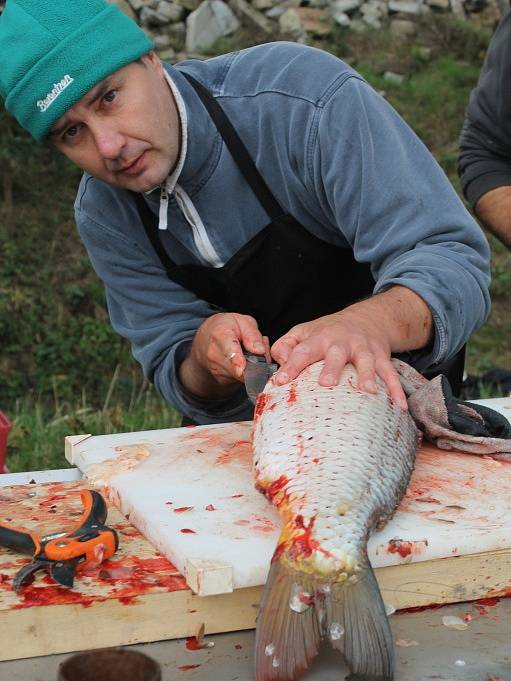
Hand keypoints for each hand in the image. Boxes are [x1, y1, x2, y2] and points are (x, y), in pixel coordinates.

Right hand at [179, 313, 268, 397]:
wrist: (206, 339)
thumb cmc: (227, 327)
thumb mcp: (242, 321)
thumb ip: (252, 334)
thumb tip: (260, 350)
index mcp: (220, 334)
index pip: (228, 350)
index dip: (236, 360)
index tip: (241, 367)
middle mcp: (214, 354)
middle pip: (239, 367)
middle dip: (256, 362)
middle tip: (260, 350)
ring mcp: (216, 369)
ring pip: (243, 375)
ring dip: (252, 367)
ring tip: (249, 353)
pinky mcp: (221, 379)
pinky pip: (241, 379)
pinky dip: (247, 372)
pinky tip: (243, 361)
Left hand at [270, 287, 432, 409]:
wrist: (366, 318)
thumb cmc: (328, 332)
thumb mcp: (303, 332)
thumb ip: (285, 347)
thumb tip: (279, 364)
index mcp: (320, 337)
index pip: (302, 351)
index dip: (291, 365)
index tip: (281, 381)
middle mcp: (343, 341)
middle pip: (337, 353)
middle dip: (332, 367)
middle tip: (326, 384)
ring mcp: (365, 348)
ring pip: (367, 361)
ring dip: (368, 375)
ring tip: (368, 392)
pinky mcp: (382, 357)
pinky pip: (391, 373)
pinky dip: (396, 389)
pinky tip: (399, 406)